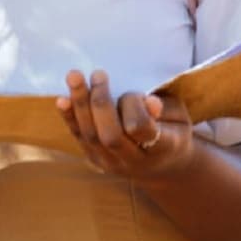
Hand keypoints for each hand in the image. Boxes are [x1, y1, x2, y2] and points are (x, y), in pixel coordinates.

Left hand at [57, 69, 193, 178]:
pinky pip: (79, 137)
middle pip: (110, 135)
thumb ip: (165, 108)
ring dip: (80, 104)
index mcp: (161, 149)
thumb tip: (149, 102)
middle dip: (101, 102)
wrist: (163, 166)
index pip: (141, 129)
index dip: (135, 107)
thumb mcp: (178, 117)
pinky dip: (69, 117)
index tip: (139, 92)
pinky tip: (62, 99)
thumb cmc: (172, 130)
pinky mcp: (95, 159)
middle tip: (99, 74)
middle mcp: (134, 161)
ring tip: (74, 76)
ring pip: (91, 136)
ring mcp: (111, 163)